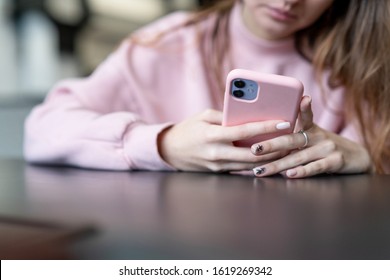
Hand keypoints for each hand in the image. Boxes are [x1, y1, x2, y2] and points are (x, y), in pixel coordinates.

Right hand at [158, 109, 291, 171]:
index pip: (244, 131)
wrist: (169, 151)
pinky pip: (242, 169)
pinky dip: (257, 163)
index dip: (266, 127)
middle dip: (276, 148)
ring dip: (270, 159)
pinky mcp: (219, 172)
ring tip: (287, 149)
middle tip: (293, 140)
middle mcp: (217, 153)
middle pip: (253, 154)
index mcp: (212, 136)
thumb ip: (224, 116)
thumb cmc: (187, 130)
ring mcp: (218, 165)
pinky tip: (270, 157)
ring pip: (251, 165)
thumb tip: (246, 115)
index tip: (284, 121)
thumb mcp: (203, 116)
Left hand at [252, 96, 372, 177]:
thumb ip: (293, 136)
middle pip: (291, 140)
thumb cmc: (325, 147)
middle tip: (254, 149)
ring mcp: (327, 149)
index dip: (303, 108)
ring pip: (298, 157)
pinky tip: (289, 174)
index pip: (304, 116)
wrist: (356, 158)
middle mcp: (318, 136)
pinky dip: (302, 171)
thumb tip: (261, 140)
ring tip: (261, 170)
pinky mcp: (335, 162)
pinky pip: (315, 167)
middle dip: (270, 145)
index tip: (301, 100)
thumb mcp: (313, 136)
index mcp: (310, 128)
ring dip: (277, 165)